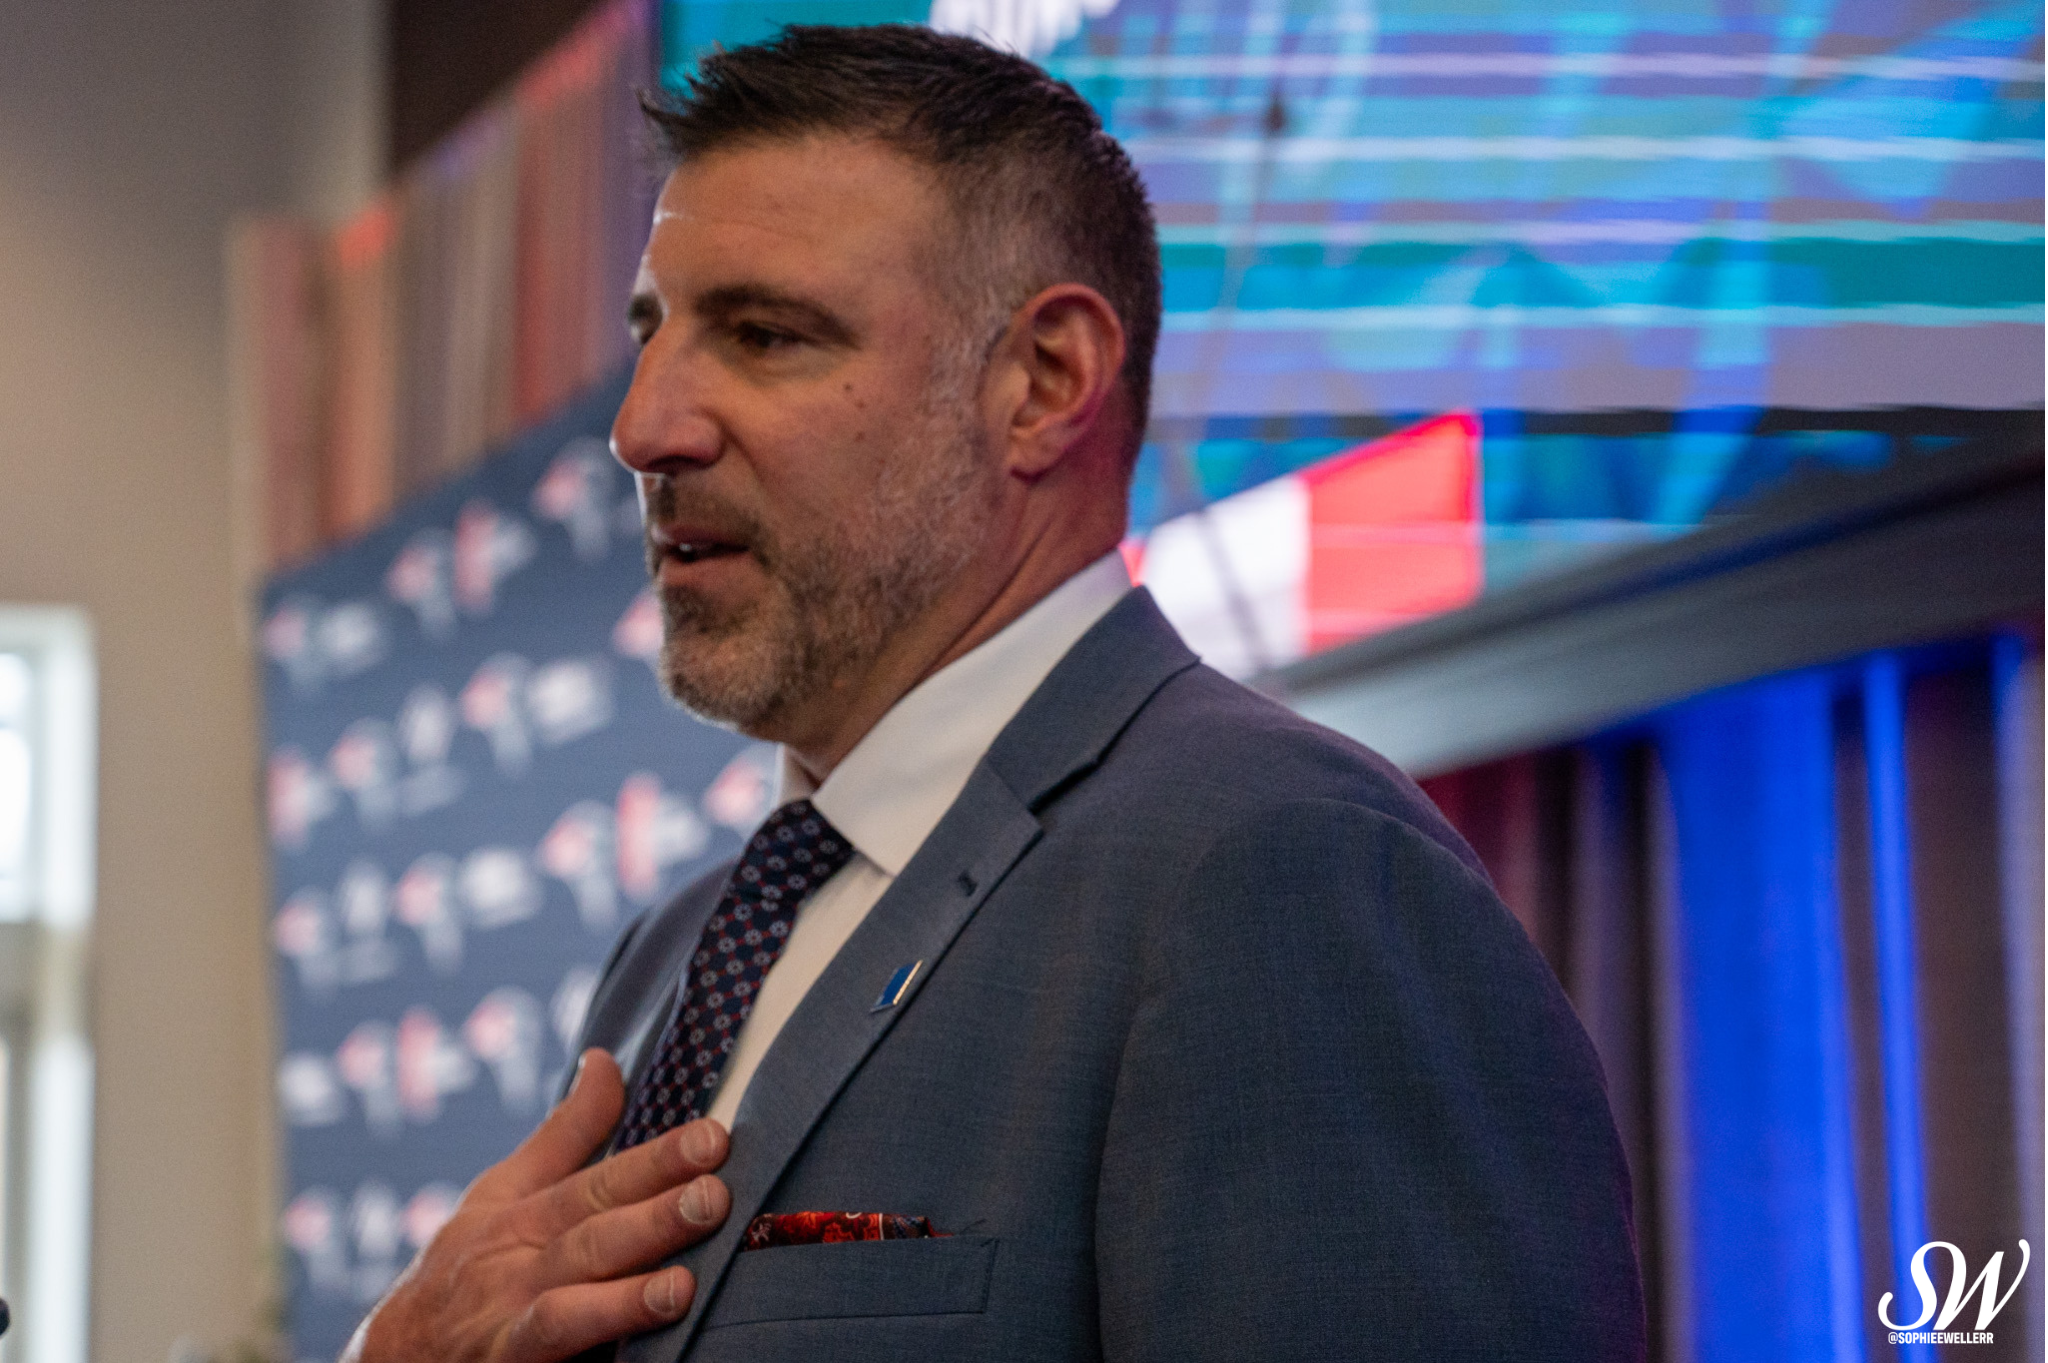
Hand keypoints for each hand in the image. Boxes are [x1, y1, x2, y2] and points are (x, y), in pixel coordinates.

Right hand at [343, 1049, 732, 1362]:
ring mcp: (504, 1314)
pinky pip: (547, 1345)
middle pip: (589, 1228)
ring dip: (627, 1290)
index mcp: (523, 1211)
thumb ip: (566, 1132)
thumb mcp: (502, 1193)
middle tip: (714, 1193)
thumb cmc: (459, 1266)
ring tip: (685, 1283)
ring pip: (569, 1293)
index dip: (656, 1158)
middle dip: (652, 1210)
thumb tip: (606, 1059)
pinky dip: (588, 1336)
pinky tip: (637, 1340)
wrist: (387, 1356)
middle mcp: (514, 1258)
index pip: (598, 1177)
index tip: (713, 1137)